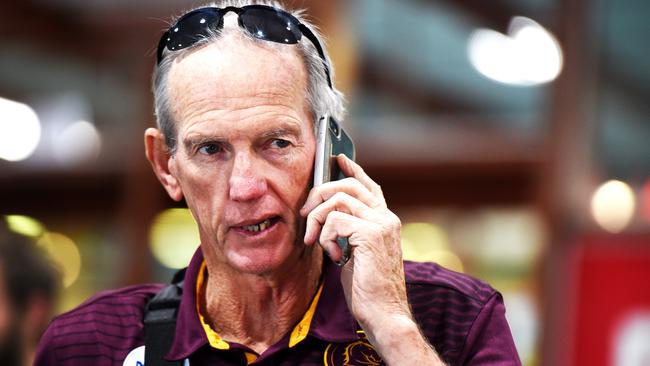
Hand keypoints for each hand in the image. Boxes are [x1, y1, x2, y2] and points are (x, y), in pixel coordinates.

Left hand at [301, 154, 409, 329]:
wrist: (384, 313)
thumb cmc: (368, 289)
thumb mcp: (355, 253)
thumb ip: (347, 232)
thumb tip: (325, 217)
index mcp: (385, 221)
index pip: (370, 186)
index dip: (353, 170)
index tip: (338, 159)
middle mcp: (387, 218)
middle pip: (349, 185)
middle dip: (319, 193)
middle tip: (305, 214)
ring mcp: (381, 224)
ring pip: (339, 198)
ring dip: (317, 217)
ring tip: (314, 240)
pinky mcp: (371, 234)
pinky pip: (336, 219)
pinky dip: (326, 235)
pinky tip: (332, 254)